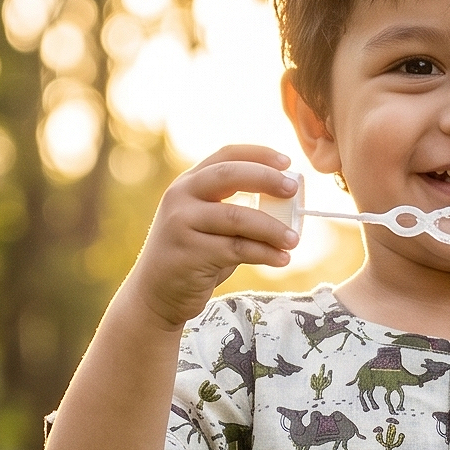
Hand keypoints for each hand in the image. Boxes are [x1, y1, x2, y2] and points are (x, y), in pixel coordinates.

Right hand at [126, 142, 301, 328]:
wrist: (156, 294)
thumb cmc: (192, 257)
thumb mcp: (207, 224)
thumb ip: (234, 209)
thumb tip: (286, 205)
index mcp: (188, 183)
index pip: (225, 156)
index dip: (258, 155)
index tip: (287, 163)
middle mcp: (181, 197)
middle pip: (229, 175)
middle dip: (266, 179)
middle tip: (293, 190)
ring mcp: (182, 223)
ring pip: (237, 217)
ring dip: (272, 228)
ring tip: (294, 240)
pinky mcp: (190, 253)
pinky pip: (237, 248)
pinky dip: (264, 253)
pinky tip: (281, 259)